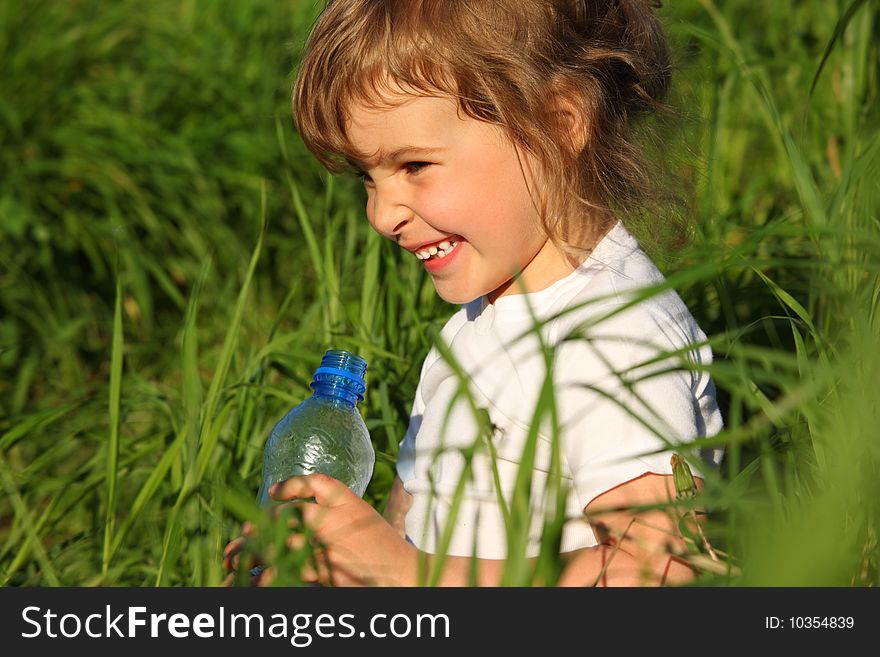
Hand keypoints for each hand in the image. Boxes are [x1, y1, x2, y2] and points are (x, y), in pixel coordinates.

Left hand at [225, 474, 416, 586]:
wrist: (403, 575)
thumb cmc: (384, 546)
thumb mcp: (363, 515)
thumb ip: (336, 507)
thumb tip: (302, 503)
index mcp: (349, 503)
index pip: (314, 482)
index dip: (290, 484)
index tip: (274, 492)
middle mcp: (335, 522)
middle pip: (287, 513)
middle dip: (261, 521)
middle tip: (247, 530)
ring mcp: (327, 549)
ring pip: (279, 542)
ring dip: (254, 547)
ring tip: (237, 554)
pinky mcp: (323, 575)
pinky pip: (286, 571)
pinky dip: (267, 574)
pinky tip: (257, 576)